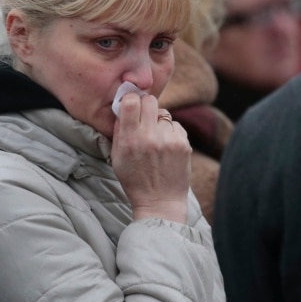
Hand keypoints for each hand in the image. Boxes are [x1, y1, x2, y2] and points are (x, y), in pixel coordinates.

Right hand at [111, 93, 190, 223]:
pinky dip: (170, 132)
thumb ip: (119, 130)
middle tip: (144, 117)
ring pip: (164, 113)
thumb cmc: (134, 180)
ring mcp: (169, 140)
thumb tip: (122, 105)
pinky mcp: (183, 144)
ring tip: (155, 139)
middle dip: (145, 105)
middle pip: (150, 100)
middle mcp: (149, 137)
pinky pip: (175, 125)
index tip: (131, 105)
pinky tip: (166, 147)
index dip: (130, 100)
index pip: (130, 102)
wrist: (159, 202)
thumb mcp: (117, 157)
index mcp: (130, 140)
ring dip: (158, 122)